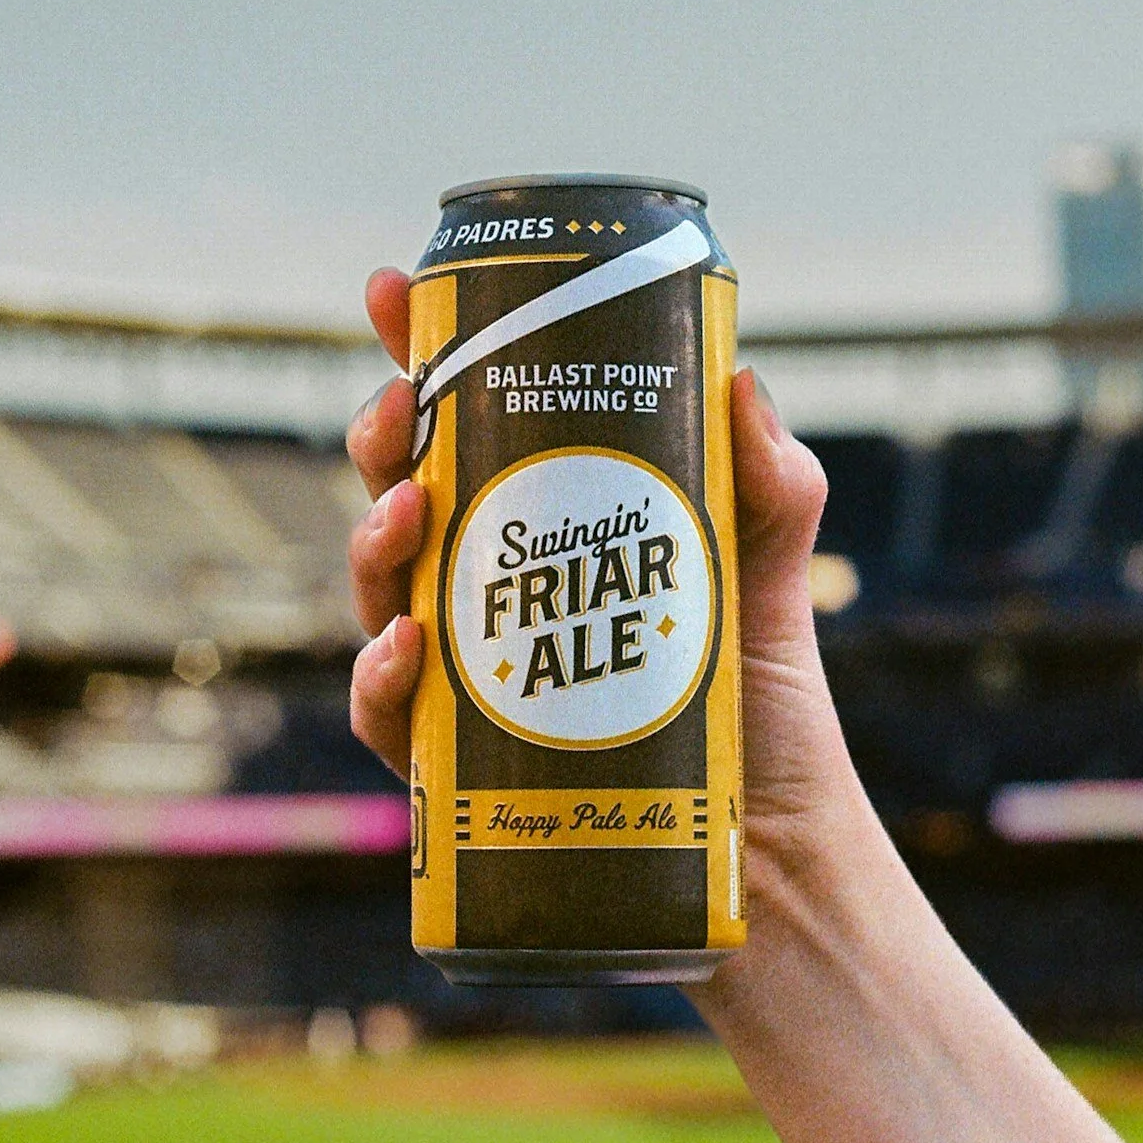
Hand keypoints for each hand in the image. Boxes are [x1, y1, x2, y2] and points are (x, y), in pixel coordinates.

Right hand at [344, 268, 862, 913]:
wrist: (770, 849)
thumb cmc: (761, 709)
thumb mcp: (768, 577)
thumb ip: (770, 483)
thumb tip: (741, 377)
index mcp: (547, 530)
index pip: (467, 426)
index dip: (420, 356)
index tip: (395, 293)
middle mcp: (491, 595)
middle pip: (401, 494)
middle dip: (381, 439)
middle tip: (399, 412)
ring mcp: (466, 677)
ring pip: (379, 592)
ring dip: (372, 541)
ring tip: (407, 513)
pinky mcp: (458, 768)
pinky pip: (388, 716)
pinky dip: (382, 677)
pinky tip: (409, 648)